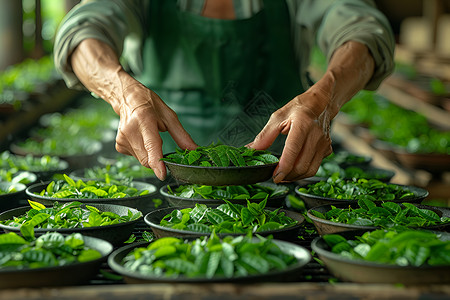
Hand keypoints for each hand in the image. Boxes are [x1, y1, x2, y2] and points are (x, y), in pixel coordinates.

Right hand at [115, 82, 196, 179]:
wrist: (128, 98)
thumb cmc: (150, 105)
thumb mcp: (169, 116)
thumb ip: (181, 136)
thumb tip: (194, 150)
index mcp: (144, 120)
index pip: (151, 145)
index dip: (157, 162)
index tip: (162, 174)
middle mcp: (130, 131)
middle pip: (148, 159)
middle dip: (158, 158)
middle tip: (161, 143)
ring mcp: (122, 139)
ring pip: (142, 160)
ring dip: (150, 155)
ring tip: (149, 137)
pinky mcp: (119, 146)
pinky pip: (136, 158)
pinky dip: (142, 153)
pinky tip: (141, 139)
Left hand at [248, 41, 374, 182]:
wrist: (321, 103)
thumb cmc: (298, 109)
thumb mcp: (278, 117)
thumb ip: (264, 136)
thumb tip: (250, 150)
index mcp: (302, 124)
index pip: (293, 149)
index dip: (284, 166)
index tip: (275, 176)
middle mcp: (315, 135)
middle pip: (302, 165)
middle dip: (287, 175)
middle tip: (276, 177)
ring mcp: (323, 143)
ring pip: (310, 170)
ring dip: (295, 177)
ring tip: (283, 176)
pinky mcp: (327, 149)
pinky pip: (315, 167)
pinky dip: (303, 173)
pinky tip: (294, 170)